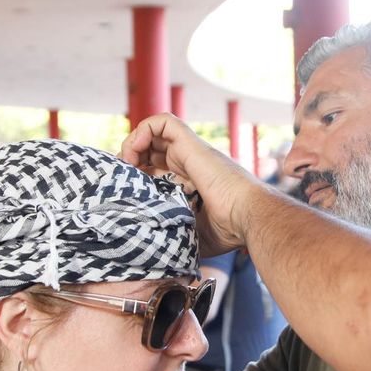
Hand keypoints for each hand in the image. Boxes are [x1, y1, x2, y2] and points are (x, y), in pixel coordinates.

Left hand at [121, 113, 265, 252]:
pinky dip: (143, 130)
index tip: (126, 191)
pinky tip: (135, 153)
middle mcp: (189, 163)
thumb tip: (154, 249)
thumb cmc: (228, 230)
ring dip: (133, 143)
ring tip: (126, 164)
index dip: (137, 175)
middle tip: (122, 177)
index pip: (156, 169)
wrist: (247, 217)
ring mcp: (190, 151)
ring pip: (154, 131)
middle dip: (130, 158)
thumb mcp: (192, 236)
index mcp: (189, 182)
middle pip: (151, 148)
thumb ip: (175, 235)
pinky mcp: (191, 143)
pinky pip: (163, 121)